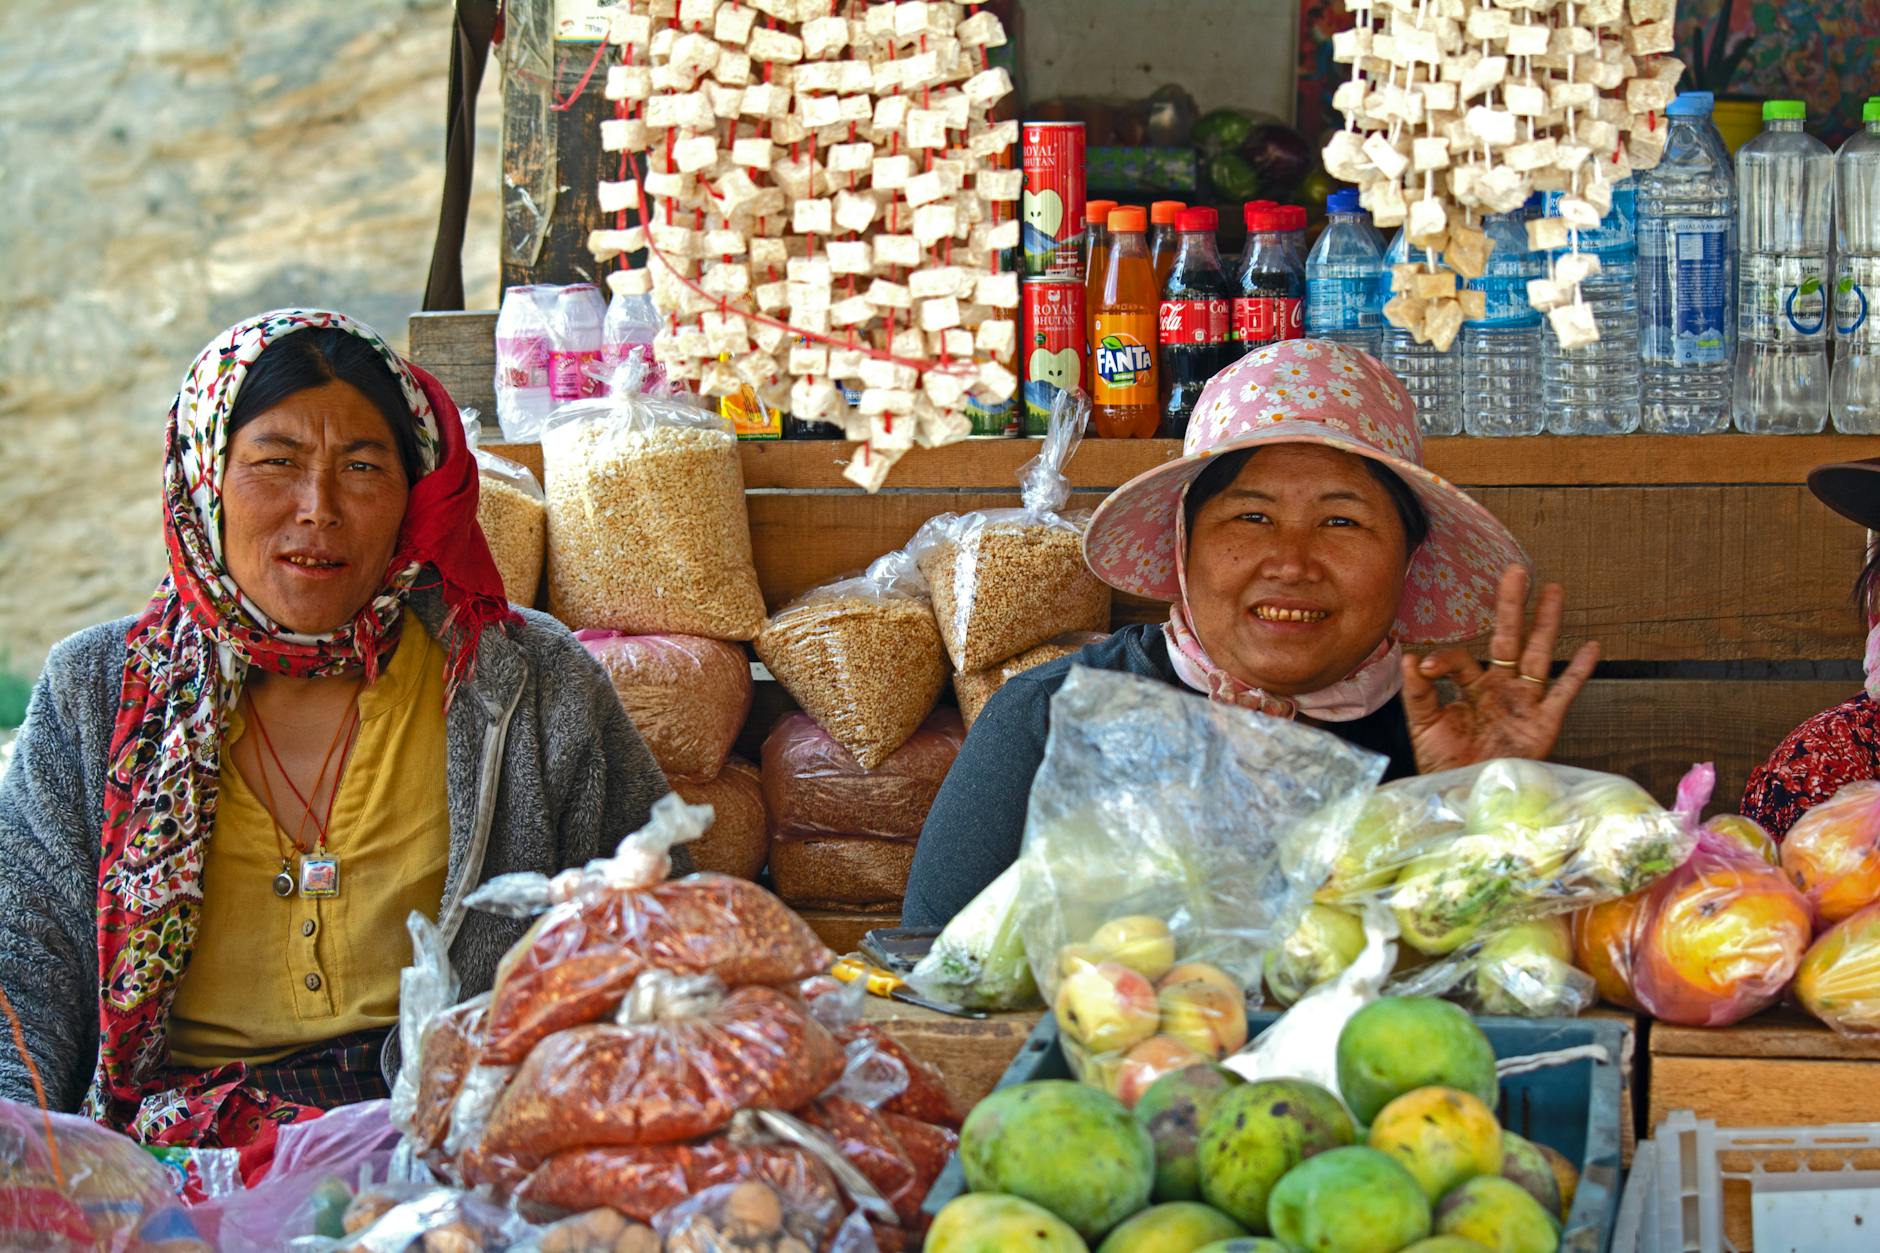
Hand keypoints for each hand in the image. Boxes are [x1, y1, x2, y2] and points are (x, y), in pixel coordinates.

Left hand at [1400, 565, 1598, 774]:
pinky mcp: (1544, 723)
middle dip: (1512, 606)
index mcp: (1470, 687)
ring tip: (1554, 590)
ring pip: (1538, 655)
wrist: (1466, 795)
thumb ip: (1420, 694)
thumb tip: (1410, 658)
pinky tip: (1591, 646)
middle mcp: (1500, 688)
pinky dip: (1578, 672)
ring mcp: (1524, 703)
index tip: (1426, 669)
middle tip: (1516, 571)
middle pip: (1509, 639)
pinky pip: (1564, 693)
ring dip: (1546, 624)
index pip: (1461, 660)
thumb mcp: (1425, 727)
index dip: (1444, 661)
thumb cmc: (1445, 762)